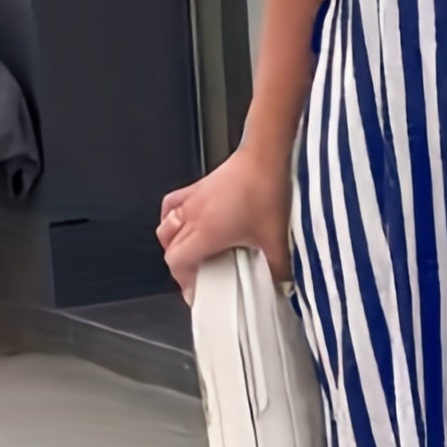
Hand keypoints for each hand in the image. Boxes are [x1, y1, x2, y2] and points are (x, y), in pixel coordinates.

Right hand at [156, 147, 291, 303]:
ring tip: (193, 252)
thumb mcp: (276, 240)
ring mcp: (193, 199)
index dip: (184, 281)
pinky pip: (172, 205)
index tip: (196, 291)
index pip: (177, 262)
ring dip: (174, 243)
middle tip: (198, 275)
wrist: (266, 155)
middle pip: (169, 247)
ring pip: (166, 227)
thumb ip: (278, 267)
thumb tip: (280, 282)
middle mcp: (193, 215)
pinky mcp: (199, 186)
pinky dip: (173, 218)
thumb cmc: (267, 190)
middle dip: (180, 266)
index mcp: (206, 232)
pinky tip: (185, 222)